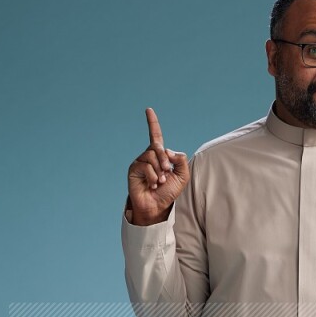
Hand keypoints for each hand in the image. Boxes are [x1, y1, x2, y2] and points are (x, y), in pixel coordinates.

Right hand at [126, 107, 189, 225]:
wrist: (158, 206)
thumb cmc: (169, 192)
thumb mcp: (182, 176)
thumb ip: (180, 160)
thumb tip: (166, 150)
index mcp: (160, 155)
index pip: (156, 135)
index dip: (152, 123)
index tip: (148, 110)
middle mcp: (148, 156)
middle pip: (157, 146)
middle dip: (164, 159)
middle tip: (167, 172)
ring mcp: (140, 162)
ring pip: (151, 156)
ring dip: (159, 171)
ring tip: (159, 182)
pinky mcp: (134, 170)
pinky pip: (145, 166)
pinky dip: (153, 177)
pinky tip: (152, 185)